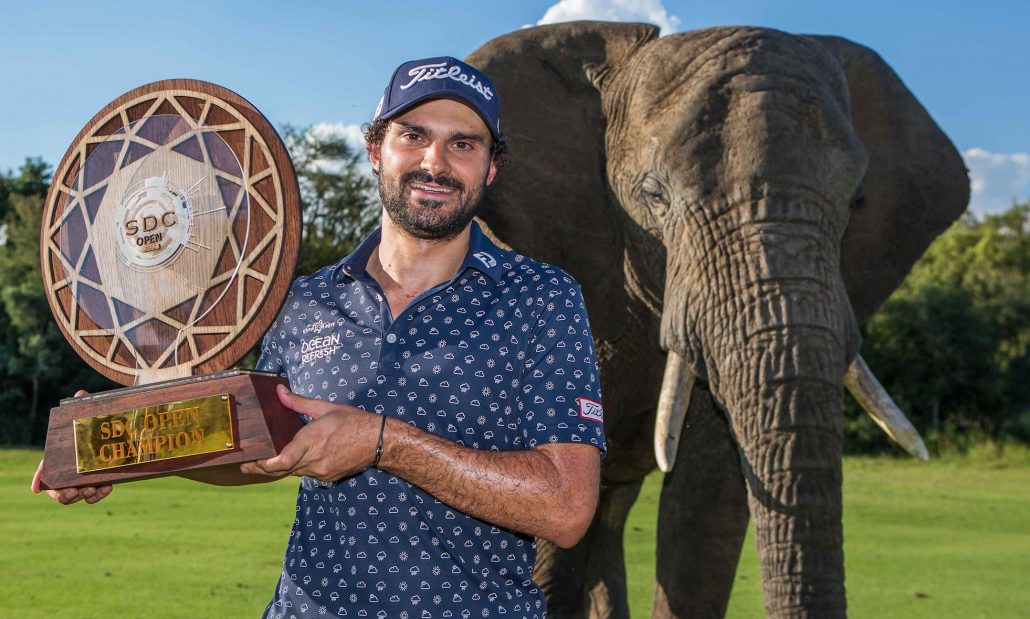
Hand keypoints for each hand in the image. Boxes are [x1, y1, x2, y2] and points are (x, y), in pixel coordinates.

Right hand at [30, 389, 112, 503]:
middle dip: (62, 494)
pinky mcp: (100, 481)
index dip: (39, 480)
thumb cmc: (97, 417)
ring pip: (76, 496)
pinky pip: (95, 494)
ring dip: (82, 497)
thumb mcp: (90, 408)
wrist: (119, 425)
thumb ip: (83, 402)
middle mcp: (69, 469)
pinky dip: (99, 494)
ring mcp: (84, 477)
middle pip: (58, 490)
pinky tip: (107, 488)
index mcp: (60, 455)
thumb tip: (80, 394)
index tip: (37, 488)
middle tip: (72, 492)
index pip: (44, 470)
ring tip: (92, 490)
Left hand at [240, 384, 380, 481]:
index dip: (264, 464)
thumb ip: (299, 402)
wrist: (378, 442)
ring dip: (279, 468)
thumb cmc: (353, 421)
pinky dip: (297, 468)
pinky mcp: (326, 477)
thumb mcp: (325, 407)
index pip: (282, 460)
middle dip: (262, 468)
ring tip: (262, 463)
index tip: (250, 462)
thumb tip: (279, 391)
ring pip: (292, 472)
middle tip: (245, 464)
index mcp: (312, 439)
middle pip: (281, 470)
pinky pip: (306, 474)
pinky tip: (293, 461)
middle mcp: (314, 460)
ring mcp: (320, 471)